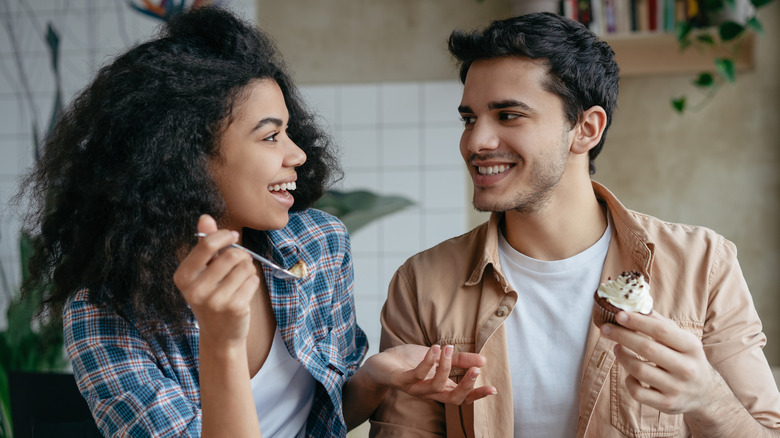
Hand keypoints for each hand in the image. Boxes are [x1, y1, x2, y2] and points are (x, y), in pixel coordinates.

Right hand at [173, 215, 259, 344]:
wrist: (219, 334)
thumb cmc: (211, 297)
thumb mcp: (203, 272)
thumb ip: (205, 245)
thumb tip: (205, 218)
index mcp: (183, 277)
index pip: (206, 246)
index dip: (224, 236)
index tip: (233, 235)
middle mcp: (195, 290)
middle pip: (231, 255)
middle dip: (241, 255)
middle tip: (240, 263)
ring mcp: (215, 301)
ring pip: (245, 267)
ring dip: (248, 269)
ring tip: (240, 279)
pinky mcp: (234, 308)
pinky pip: (253, 280)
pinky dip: (253, 281)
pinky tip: (244, 292)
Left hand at [363, 344, 496, 404]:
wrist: (380, 363)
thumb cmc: (409, 362)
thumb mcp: (438, 357)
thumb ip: (459, 360)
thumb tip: (484, 360)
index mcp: (439, 388)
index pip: (462, 397)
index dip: (477, 395)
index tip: (494, 389)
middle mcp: (429, 392)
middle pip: (452, 399)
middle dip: (466, 385)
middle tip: (477, 369)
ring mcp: (415, 388)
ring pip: (436, 386)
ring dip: (445, 366)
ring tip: (448, 348)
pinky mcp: (401, 381)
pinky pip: (417, 374)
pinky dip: (428, 361)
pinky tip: (434, 348)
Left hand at [600, 310, 716, 414]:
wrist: (706, 394)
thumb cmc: (687, 359)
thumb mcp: (682, 340)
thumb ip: (660, 323)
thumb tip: (636, 305)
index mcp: (691, 347)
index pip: (661, 331)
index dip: (638, 322)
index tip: (619, 314)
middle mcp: (686, 368)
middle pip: (647, 349)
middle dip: (622, 336)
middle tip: (605, 329)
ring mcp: (676, 388)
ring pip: (639, 370)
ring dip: (622, 356)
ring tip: (617, 348)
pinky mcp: (666, 404)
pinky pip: (638, 392)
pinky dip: (629, 381)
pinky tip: (630, 373)